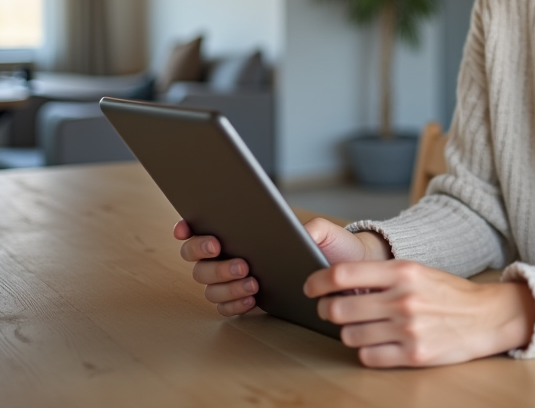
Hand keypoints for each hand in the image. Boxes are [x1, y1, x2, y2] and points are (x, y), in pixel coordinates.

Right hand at [173, 218, 389, 316]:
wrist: (347, 273)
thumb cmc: (332, 246)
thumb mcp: (326, 231)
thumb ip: (310, 229)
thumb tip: (294, 234)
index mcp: (244, 230)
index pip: (201, 227)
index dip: (186, 228)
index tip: (186, 229)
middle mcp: (233, 254)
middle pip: (198, 261)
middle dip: (211, 262)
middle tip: (241, 262)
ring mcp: (236, 280)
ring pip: (208, 286)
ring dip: (225, 285)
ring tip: (253, 282)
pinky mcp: (247, 301)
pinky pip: (224, 308)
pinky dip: (233, 305)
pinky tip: (251, 300)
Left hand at [304, 260, 534, 367]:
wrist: (487, 316)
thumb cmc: (448, 293)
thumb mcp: (417, 271)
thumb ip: (381, 276)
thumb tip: (337, 283)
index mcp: (403, 272)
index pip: (344, 273)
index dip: (318, 281)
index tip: (310, 286)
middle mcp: (403, 299)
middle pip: (339, 308)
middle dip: (326, 310)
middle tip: (328, 310)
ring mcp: (408, 329)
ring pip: (350, 335)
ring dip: (347, 332)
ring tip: (358, 326)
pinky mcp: (413, 355)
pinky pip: (368, 357)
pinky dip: (365, 351)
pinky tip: (375, 343)